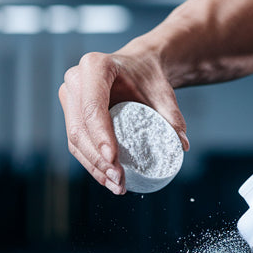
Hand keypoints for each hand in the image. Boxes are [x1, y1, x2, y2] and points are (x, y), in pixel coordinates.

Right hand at [58, 50, 187, 193]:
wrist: (137, 67)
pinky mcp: (70, 112)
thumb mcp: (163, 93)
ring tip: (117, 185)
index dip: (101, 136)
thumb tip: (182, 145)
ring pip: (75, 139)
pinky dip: (90, 162)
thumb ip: (172, 116)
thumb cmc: (148, 77)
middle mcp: (76, 80)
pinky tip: (107, 179)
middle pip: (80, 128)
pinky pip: (76, 142)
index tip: (114, 160)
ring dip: (93, 167)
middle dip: (98, 160)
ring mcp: (70, 96)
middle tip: (119, 180)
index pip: (93, 107)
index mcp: (95, 66)